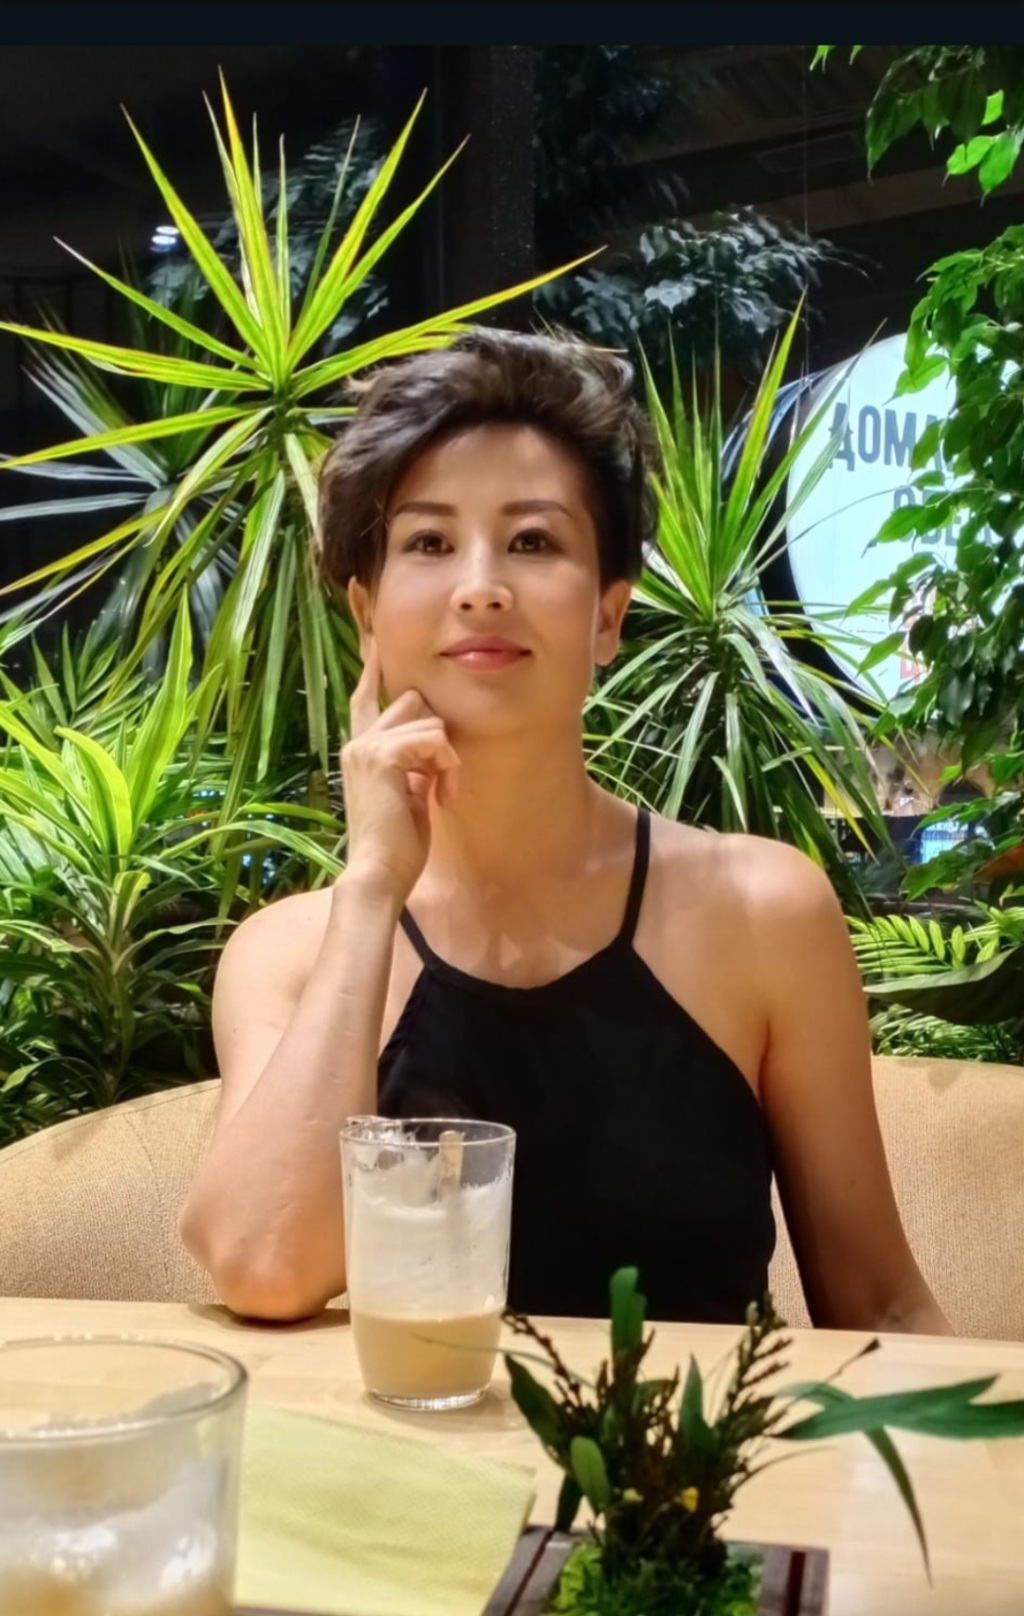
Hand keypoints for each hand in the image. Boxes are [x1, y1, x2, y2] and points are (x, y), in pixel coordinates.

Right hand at [340, 640, 459, 902]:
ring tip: (441, 795)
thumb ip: (412, 764)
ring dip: (448, 760)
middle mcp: (358, 742)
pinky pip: (436, 740)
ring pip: (431, 721)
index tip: (374, 635)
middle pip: (413, 700)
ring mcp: (367, 746)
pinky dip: (449, 768)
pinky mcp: (383, 756)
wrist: (378, 874)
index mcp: (360, 750)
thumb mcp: (407, 795)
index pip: (365, 696)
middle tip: (441, 782)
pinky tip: (443, 798)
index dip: (372, 665)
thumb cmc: (396, 846)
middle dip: (439, 736)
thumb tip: (434, 742)